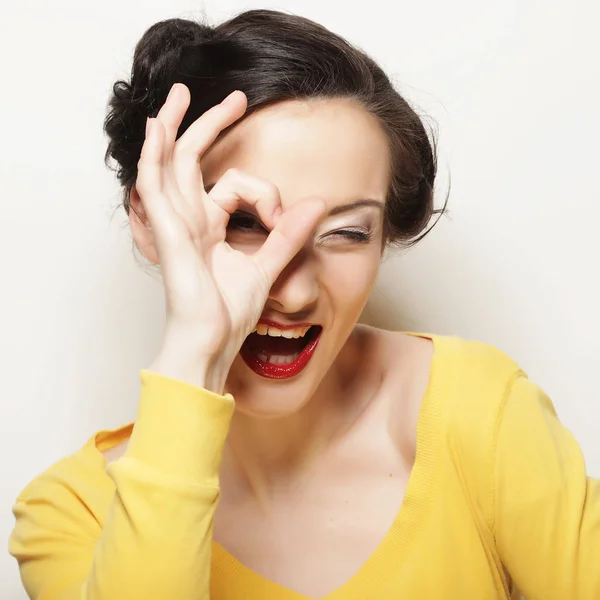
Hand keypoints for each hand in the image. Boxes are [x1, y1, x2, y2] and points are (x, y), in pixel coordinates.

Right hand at [135, 83, 323, 391]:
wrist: (211, 343)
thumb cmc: (229, 314)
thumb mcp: (268, 265)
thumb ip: (288, 235)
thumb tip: (318, 204)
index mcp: (209, 229)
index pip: (233, 186)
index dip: (264, 193)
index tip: (283, 217)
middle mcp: (189, 222)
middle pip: (193, 161)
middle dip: (211, 126)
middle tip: (235, 99)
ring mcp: (176, 225)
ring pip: (169, 164)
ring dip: (175, 127)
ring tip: (181, 93)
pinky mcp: (170, 234)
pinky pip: (155, 186)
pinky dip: (154, 155)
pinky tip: (159, 126)